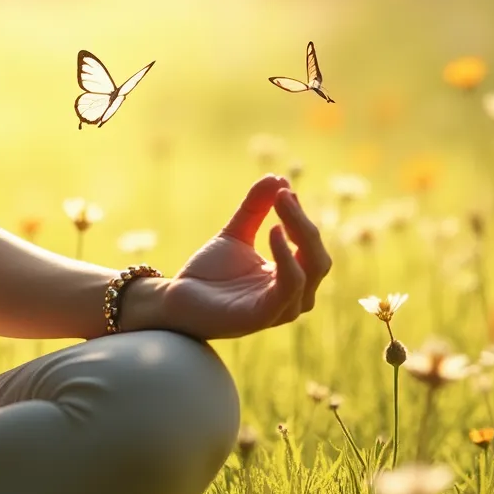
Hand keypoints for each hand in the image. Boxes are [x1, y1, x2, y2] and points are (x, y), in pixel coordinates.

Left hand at [143, 175, 330, 339]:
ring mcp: (282, 308)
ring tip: (280, 204)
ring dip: (299, 232)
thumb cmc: (209, 273)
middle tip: (283, 194)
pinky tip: (274, 231)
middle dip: (302, 222)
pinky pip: (289, 286)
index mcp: (291, 278)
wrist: (176, 298)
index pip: (311, 246)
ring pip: (310, 270)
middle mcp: (294, 297)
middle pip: (317, 257)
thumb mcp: (235, 234)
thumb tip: (278, 177)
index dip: (300, 216)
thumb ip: (255, 208)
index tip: (283, 189)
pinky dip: (286, 257)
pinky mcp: (264, 316)